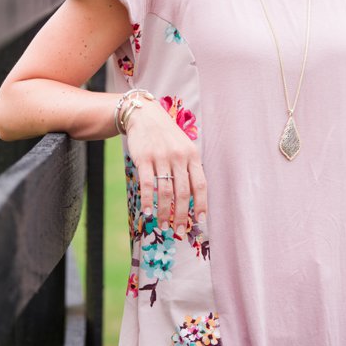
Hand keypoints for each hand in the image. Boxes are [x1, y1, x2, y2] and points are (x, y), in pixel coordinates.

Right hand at [124, 94, 206, 237]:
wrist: (145, 116)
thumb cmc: (167, 137)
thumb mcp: (184, 148)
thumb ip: (188, 169)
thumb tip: (192, 198)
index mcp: (193, 156)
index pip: (200, 184)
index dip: (201, 204)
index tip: (200, 220)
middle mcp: (179, 157)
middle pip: (183, 192)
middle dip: (182, 214)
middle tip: (178, 229)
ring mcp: (162, 157)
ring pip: (165, 191)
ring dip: (165, 212)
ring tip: (164, 225)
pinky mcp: (144, 158)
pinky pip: (147, 184)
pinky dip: (148, 200)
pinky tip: (148, 212)